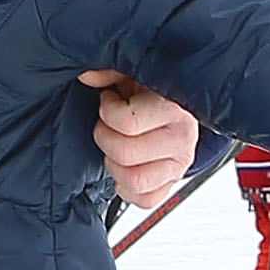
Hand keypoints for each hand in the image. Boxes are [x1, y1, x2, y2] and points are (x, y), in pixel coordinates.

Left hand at [80, 71, 198, 202]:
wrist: (178, 107)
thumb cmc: (152, 89)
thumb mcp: (133, 70)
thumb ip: (109, 70)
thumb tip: (87, 75)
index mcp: (174, 107)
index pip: (127, 122)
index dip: (107, 112)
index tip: (108, 101)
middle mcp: (181, 138)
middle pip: (125, 153)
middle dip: (105, 138)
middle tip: (107, 125)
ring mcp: (179, 164)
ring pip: (134, 180)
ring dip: (114, 164)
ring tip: (116, 146)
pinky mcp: (172, 184)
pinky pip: (145, 199)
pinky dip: (126, 187)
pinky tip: (124, 166)